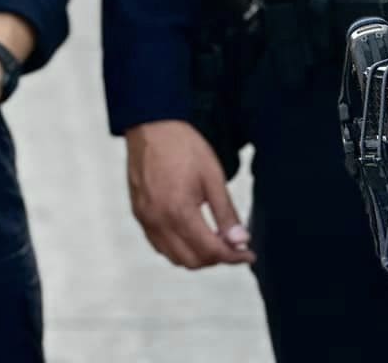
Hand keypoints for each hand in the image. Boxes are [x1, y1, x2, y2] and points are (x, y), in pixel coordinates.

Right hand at [124, 119, 251, 269]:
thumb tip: (240, 240)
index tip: (248, 253)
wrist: (151, 125)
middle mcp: (159, 221)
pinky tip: (191, 233)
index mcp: (179, 212)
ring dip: (197, 256)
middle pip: (192, 261)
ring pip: (174, 257)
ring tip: (214, 239)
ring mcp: (146, 220)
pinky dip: (177, 248)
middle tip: (233, 244)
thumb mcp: (213, 176)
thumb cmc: (182, 145)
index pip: (211, 251)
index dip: (233, 256)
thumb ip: (226, 213)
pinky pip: (159, 245)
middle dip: (216, 258)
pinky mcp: (139, 215)